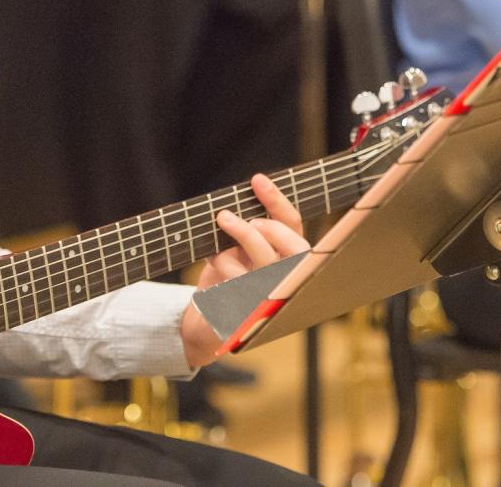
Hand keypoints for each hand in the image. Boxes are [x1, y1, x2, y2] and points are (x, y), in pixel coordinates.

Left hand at [180, 174, 307, 367]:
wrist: (207, 320)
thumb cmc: (228, 275)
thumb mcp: (241, 247)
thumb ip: (250, 228)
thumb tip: (242, 199)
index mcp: (289, 255)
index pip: (294, 225)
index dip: (277, 201)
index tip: (256, 179)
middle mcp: (286, 277)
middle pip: (291, 248)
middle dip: (263, 227)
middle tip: (231, 217)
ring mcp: (270, 297)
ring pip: (263, 263)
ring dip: (235, 240)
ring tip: (219, 227)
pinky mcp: (250, 312)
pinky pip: (237, 282)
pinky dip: (221, 262)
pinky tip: (211, 258)